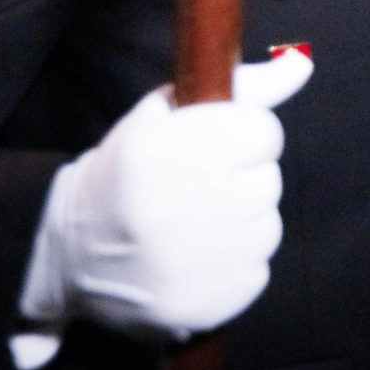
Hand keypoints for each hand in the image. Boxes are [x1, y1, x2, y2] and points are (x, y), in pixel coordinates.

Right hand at [22, 52, 313, 338]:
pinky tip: (197, 259)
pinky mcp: (210, 305)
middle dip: (243, 179)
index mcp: (175, 150)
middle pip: (269, 181)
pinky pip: (257, 270)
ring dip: (242, 223)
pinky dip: (235, 264)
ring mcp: (202, 262)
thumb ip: (242, 87)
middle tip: (198, 189)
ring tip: (196, 225)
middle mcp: (191, 205)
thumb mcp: (165, 115)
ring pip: (269, 227)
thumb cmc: (125, 173)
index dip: (244, 137)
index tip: (217, 147)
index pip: (265, 133)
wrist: (69, 254)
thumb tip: (301, 64)